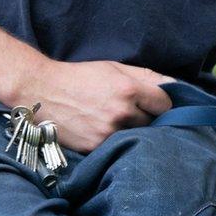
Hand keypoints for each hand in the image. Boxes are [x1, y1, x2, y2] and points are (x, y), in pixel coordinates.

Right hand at [7, 59, 173, 151]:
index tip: (154, 103)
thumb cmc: (80, 77)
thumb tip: (175, 86)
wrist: (40, 92)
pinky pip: (117, 146)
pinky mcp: (96, 148)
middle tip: (133, 112)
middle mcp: (121, 113)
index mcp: (128, 90)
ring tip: (115, 121)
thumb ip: (146, 76)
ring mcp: (108, 133)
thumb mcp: (113, 68)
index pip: (166, 104)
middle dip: (147, 118)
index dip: (162, 104)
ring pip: (137, 137)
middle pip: (154, 123)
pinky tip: (102, 130)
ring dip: (132, 131)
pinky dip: (115, 141)